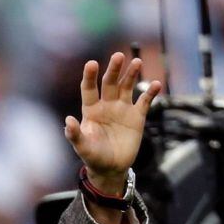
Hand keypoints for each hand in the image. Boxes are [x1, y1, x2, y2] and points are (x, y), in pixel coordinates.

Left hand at [64, 53, 161, 191]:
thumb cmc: (93, 156)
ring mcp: (122, 109)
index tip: (91, 63)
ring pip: (127, 86)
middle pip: (110, 83)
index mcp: (91, 110)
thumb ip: (74, 134)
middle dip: (114, 70)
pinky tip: (156, 84)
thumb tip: (68, 120)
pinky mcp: (137, 116)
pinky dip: (150, 93)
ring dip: (131, 74)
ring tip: (136, 62)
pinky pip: (145, 101)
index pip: (89, 89)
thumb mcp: (82, 147)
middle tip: (118, 56)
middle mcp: (106, 105)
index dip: (90, 76)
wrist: (111, 168)